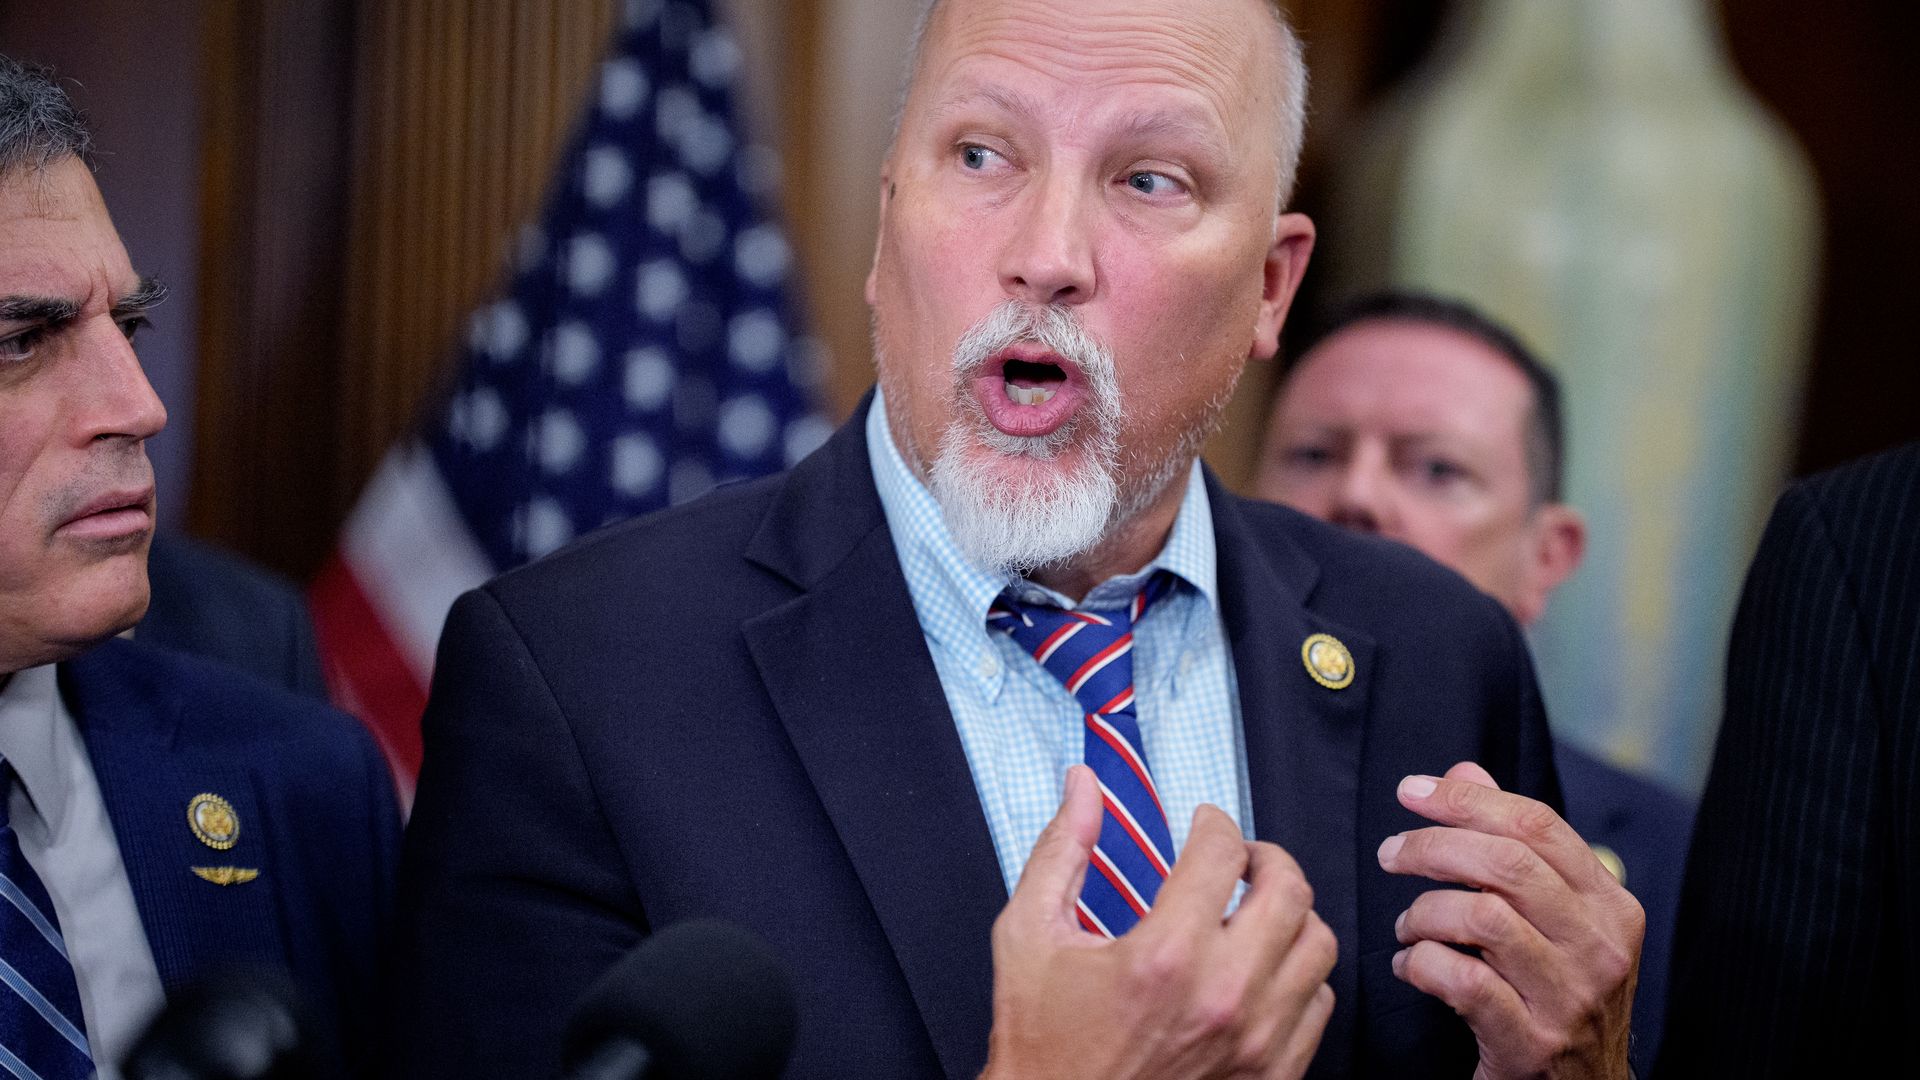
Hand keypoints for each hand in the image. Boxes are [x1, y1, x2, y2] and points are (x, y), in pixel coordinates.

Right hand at [981, 765, 1336, 1079]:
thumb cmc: (1042, 1043)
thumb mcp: (1030, 934)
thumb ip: (1061, 849)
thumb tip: (1082, 787)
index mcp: (1164, 955)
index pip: (1222, 852)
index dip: (1214, 822)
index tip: (1203, 824)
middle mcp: (1222, 995)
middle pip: (1289, 890)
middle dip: (1264, 856)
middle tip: (1241, 857)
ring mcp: (1255, 1039)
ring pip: (1317, 945)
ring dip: (1290, 914)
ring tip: (1256, 910)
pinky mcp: (1271, 1073)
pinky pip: (1318, 1004)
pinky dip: (1299, 974)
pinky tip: (1263, 967)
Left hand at [1377, 761, 1641, 1078]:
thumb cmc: (1555, 993)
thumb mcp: (1553, 918)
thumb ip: (1513, 844)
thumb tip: (1464, 771)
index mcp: (1610, 904)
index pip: (1538, 824)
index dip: (1467, 799)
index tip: (1412, 790)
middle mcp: (1600, 946)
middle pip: (1507, 863)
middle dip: (1432, 847)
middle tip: (1391, 854)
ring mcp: (1570, 997)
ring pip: (1482, 917)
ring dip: (1423, 912)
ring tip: (1407, 926)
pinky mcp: (1532, 1042)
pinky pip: (1463, 981)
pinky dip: (1421, 964)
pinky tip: (1410, 966)